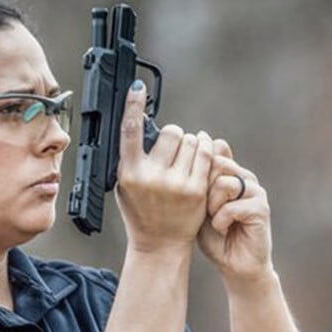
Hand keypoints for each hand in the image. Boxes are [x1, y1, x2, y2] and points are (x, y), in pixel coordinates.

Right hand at [115, 82, 212, 252]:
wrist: (160, 244)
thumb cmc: (141, 213)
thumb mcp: (125, 186)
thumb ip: (131, 159)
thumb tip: (139, 123)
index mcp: (129, 174)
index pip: (129, 131)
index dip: (133, 105)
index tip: (136, 88)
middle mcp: (152, 177)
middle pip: (171, 132)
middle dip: (175, 135)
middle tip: (173, 146)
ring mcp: (176, 184)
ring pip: (192, 141)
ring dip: (192, 142)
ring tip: (187, 154)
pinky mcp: (197, 190)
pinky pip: (206, 155)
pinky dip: (206, 148)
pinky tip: (203, 150)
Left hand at [197, 139, 272, 281]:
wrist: (236, 266)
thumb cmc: (215, 238)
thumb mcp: (200, 207)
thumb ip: (199, 183)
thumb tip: (194, 157)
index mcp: (232, 174)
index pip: (213, 153)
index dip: (199, 172)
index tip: (196, 196)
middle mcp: (246, 179)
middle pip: (217, 163)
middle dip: (204, 188)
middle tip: (205, 210)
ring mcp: (256, 192)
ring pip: (224, 183)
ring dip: (212, 206)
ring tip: (214, 221)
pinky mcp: (261, 209)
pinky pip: (232, 206)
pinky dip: (221, 221)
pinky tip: (222, 230)